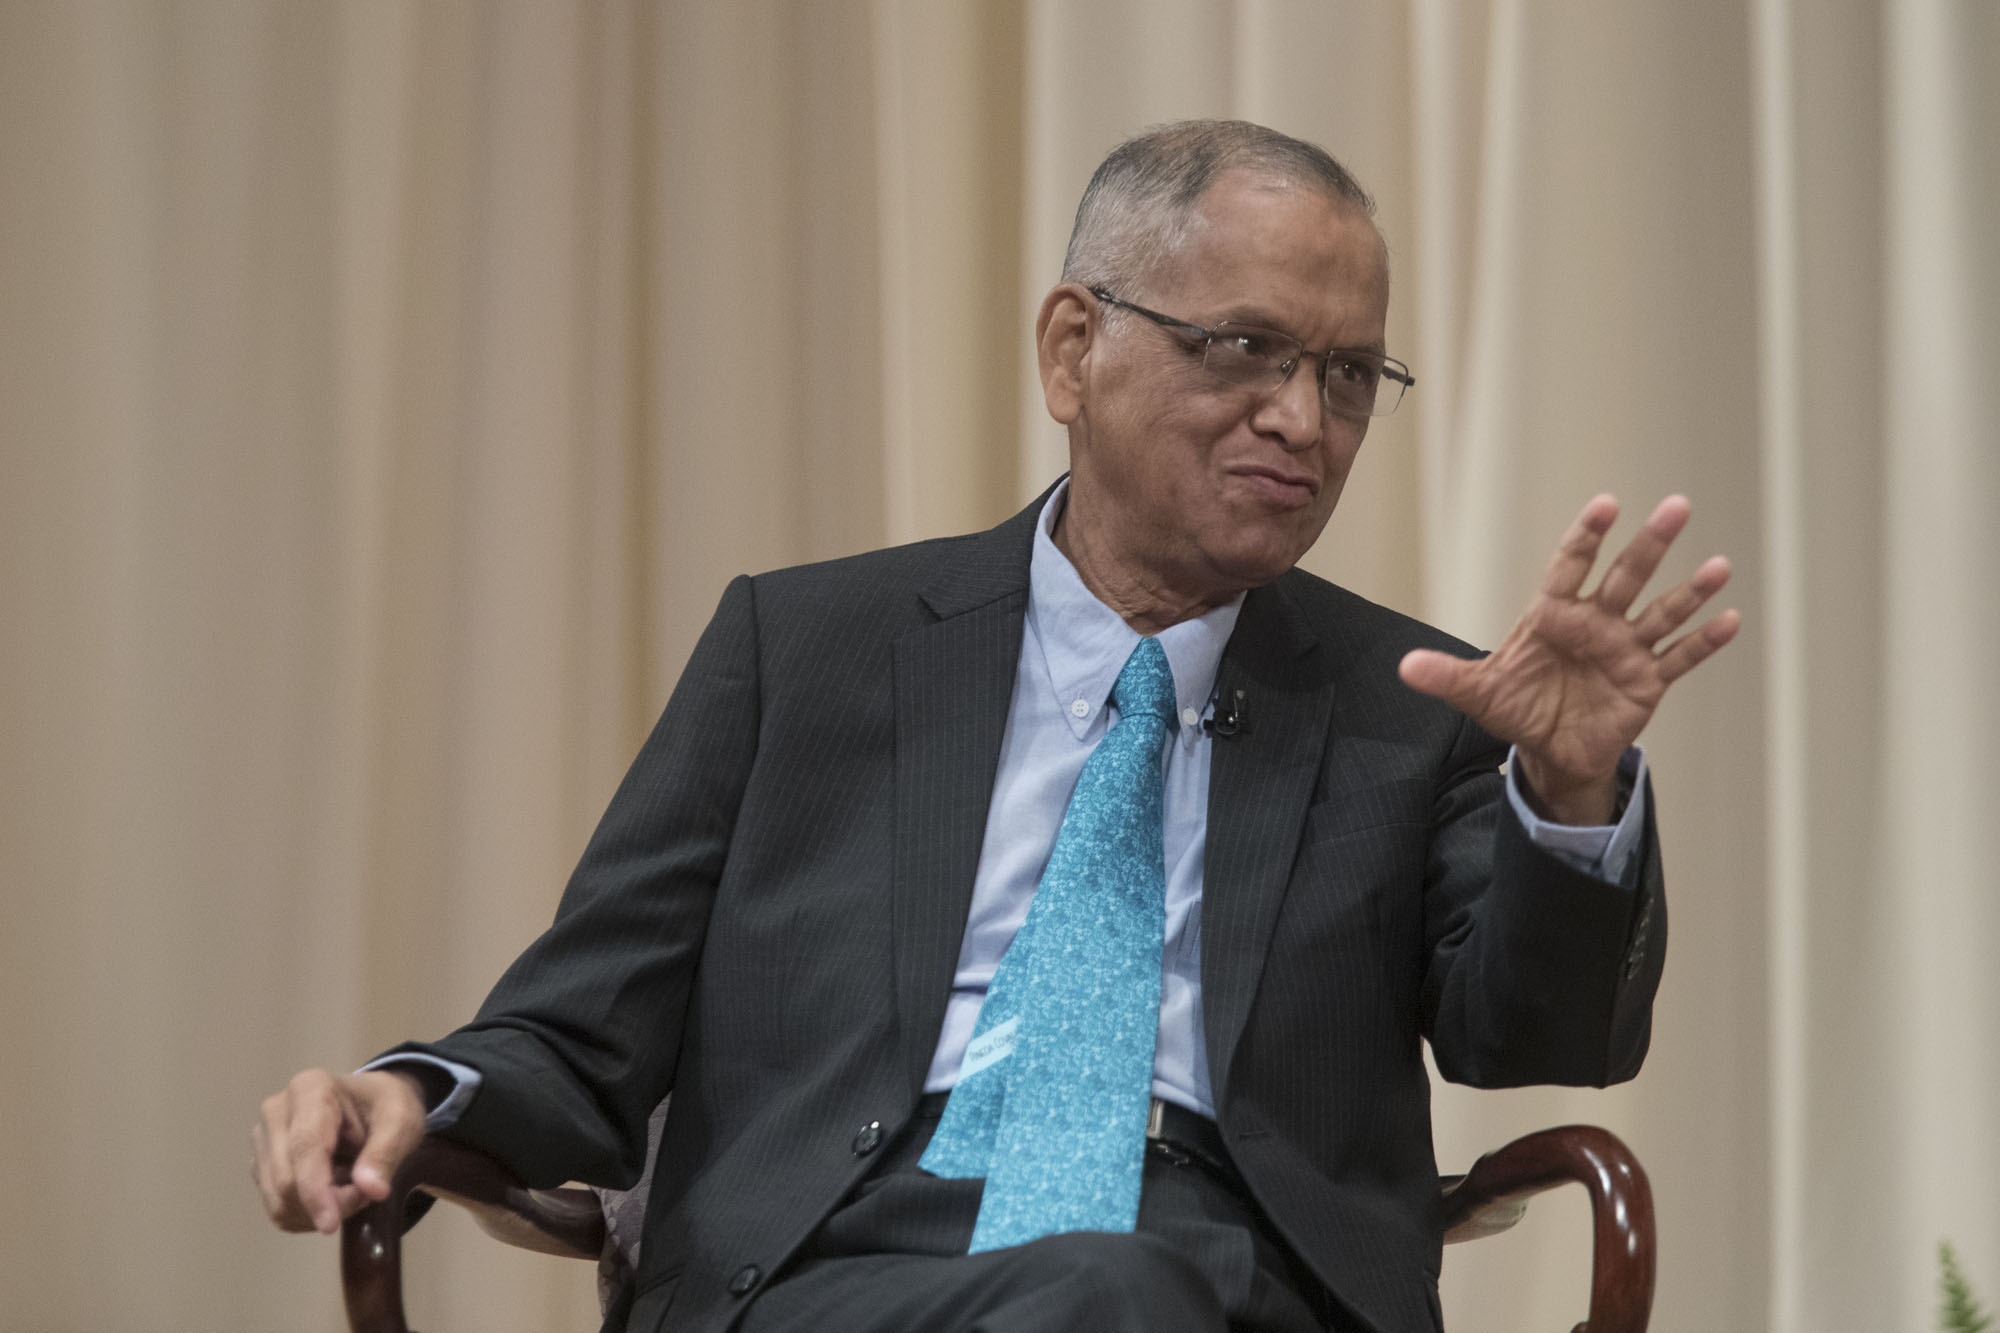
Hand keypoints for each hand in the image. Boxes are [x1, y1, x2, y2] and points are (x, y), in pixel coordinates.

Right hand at [252, 1067, 426, 1234]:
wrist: (371, 1105)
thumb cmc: (386, 1107)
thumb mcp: (402, 1122)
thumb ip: (386, 1153)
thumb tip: (370, 1189)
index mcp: (310, 1089)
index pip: (304, 1149)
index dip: (315, 1191)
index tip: (331, 1225)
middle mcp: (276, 1111)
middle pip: (287, 1180)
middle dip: (329, 1202)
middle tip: (366, 1192)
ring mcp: (263, 1139)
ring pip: (279, 1200)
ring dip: (318, 1209)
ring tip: (352, 1187)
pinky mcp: (261, 1164)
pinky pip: (278, 1208)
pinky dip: (307, 1214)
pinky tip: (331, 1194)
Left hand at [1398, 494, 1738, 824]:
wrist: (1550, 752)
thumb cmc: (1517, 708)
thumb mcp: (1478, 692)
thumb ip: (1447, 675)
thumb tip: (1405, 667)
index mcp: (1555, 615)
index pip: (1571, 566)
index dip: (1586, 537)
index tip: (1605, 504)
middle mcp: (1596, 624)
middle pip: (1625, 577)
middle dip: (1650, 544)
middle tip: (1677, 505)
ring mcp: (1625, 650)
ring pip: (1661, 612)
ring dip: (1690, 591)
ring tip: (1719, 566)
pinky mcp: (1646, 681)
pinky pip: (1679, 658)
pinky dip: (1704, 642)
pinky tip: (1731, 620)